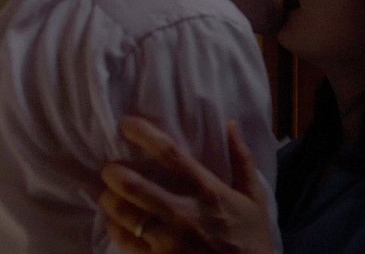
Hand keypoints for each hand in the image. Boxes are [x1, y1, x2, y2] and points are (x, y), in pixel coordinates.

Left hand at [99, 116, 275, 253]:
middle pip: (136, 186)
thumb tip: (231, 124)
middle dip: (115, 173)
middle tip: (110, 169)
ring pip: (125, 215)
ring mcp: (169, 242)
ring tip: (108, 195)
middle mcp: (185, 213)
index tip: (126, 123)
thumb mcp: (255, 197)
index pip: (170, 154)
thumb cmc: (252, 238)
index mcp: (208, 191)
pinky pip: (125, 243)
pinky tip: (116, 223)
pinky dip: (115, 229)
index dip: (145, 135)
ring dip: (110, 201)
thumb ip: (242, 159)